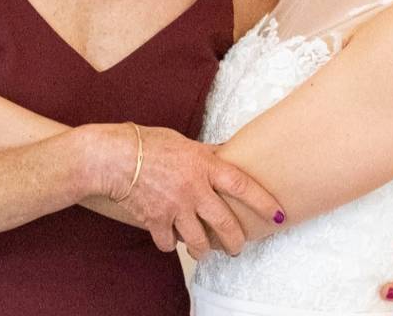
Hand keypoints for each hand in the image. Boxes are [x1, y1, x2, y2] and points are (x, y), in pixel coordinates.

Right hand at [84, 124, 285, 260]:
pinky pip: (169, 243)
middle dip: (236, 241)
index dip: (264, 202)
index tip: (279, 215)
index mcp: (204, 166)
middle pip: (225, 224)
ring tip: (205, 251)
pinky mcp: (155, 221)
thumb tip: (225, 151)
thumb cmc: (147, 143)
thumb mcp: (183, 141)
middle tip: (238, 247)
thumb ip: (206, 152)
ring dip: (205, 250)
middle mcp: (194, 189)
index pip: (243, 186)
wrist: (113, 158)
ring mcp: (175, 208)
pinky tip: (172, 239)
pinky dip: (171, 244)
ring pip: (199, 242)